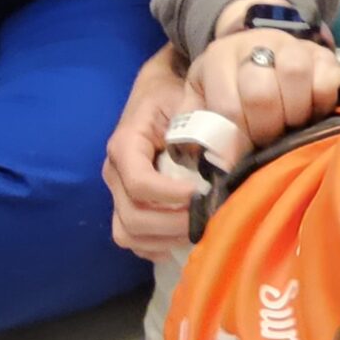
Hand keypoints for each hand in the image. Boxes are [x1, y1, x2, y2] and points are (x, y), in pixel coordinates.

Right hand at [102, 43, 196, 260]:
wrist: (157, 94)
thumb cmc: (173, 96)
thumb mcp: (186, 100)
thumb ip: (200, 126)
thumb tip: (225, 160)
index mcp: (125, 145)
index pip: (138, 182)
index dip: (169, 195)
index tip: (201, 193)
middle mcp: (114, 172)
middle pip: (132, 216)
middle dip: (173, 224)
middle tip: (207, 218)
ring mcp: (117, 192)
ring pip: (127, 232)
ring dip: (165, 238)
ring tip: (198, 230)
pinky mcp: (125, 204)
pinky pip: (130, 238)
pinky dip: (155, 246)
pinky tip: (182, 240)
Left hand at [185, 28, 339, 152]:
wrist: (259, 55)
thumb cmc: (229, 88)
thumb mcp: (202, 101)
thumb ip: (196, 127)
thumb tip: (203, 157)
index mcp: (219, 57)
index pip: (228, 104)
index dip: (237, 138)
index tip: (242, 154)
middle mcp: (255, 43)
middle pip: (261, 91)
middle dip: (265, 128)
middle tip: (267, 140)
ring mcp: (292, 45)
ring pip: (295, 73)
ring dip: (294, 112)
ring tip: (290, 126)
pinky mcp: (323, 54)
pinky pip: (328, 78)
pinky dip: (322, 102)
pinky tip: (312, 112)